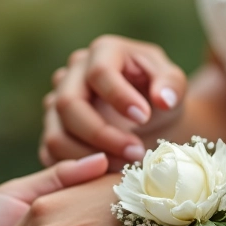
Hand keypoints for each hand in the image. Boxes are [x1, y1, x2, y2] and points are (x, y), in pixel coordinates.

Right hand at [40, 36, 186, 167]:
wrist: (148, 115)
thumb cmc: (160, 92)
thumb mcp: (173, 83)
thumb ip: (172, 86)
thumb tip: (163, 100)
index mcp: (103, 52)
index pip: (99, 73)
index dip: (119, 97)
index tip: (143, 118)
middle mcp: (72, 75)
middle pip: (68, 105)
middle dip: (103, 135)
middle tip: (137, 152)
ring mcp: (57, 103)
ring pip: (56, 135)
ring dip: (90, 157)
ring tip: (126, 166)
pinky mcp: (54, 131)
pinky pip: (52, 155)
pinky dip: (77, 170)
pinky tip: (107, 173)